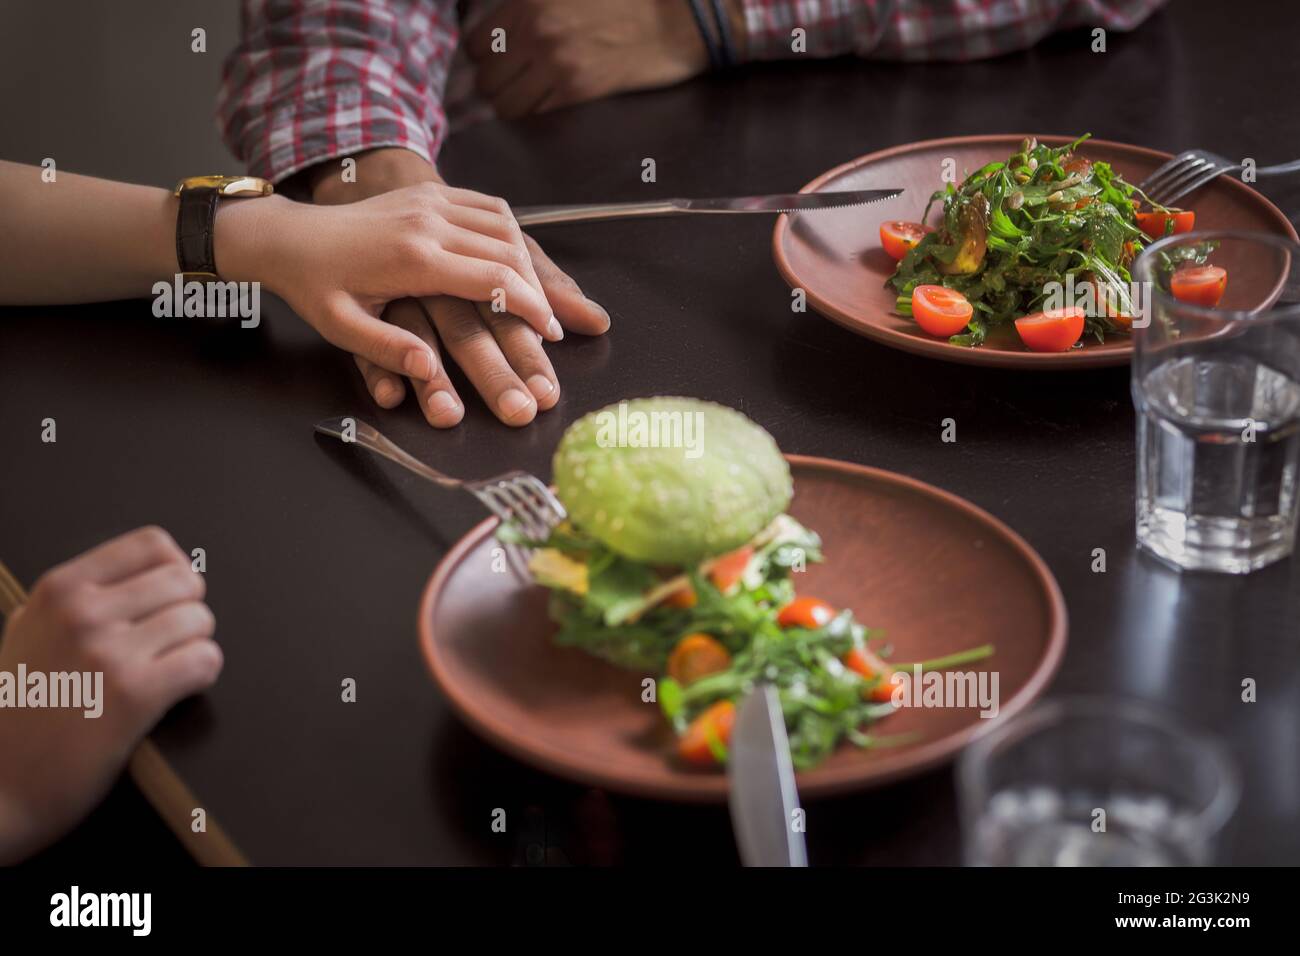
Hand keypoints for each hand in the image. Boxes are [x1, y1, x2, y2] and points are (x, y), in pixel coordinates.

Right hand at [0, 527, 220, 862]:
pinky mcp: (134, 694)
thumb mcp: (27, 633)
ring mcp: (109, 652)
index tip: (174, 594)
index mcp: (60, 589)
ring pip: (200, 619)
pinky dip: (203, 673)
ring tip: (172, 665)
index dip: (176, 569)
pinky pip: (204, 659)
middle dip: (189, 610)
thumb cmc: (17, 713)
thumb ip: (71, 600)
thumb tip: (131, 576)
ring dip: (197, 644)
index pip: (153, 544)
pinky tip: (181, 686)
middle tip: (172, 639)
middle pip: (185, 581)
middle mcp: (83, 612)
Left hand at [309, 148, 610, 426]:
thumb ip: (386, 350)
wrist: (289, 236)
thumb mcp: (341, 327)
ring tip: (538, 295)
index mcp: (413, 258)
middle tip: (552, 323)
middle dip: (539, 289)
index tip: (550, 333)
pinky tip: (516, 258)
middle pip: (508, 251)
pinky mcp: (429, 194)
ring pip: (503, 224)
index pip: (493, 280)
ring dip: (528, 260)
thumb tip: (427, 370)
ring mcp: (430, 201)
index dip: (530, 308)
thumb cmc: (315, 287)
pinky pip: (486, 205)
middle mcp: (428, 222)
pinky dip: (510, 232)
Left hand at [465, 0, 714, 117]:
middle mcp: (536, 32)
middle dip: (497, 87)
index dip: (484, 59)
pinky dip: (538, 116)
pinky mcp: (579, 90)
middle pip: (488, 80)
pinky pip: (537, 117)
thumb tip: (498, 32)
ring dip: (515, 107)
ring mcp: (557, 63)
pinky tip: (550, 107)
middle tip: (514, 88)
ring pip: (507, 106)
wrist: (674, 18)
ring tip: (531, 100)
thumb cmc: (625, 1)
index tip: (497, 65)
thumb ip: (531, 8)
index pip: (477, 45)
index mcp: (529, 3)